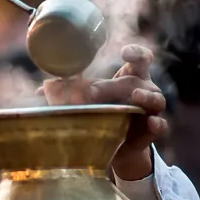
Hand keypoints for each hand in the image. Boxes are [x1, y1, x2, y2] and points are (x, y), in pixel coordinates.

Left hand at [42, 45, 166, 179]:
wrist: (115, 147)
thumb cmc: (102, 114)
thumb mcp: (87, 101)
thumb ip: (67, 93)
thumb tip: (39, 90)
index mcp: (130, 77)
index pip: (141, 58)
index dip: (136, 52)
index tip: (123, 52)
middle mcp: (144, 89)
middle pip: (140, 79)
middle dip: (120, 83)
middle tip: (97, 91)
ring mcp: (150, 110)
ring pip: (156, 99)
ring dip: (147, 96)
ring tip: (137, 96)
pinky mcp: (151, 131)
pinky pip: (161, 125)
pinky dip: (157, 124)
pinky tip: (150, 123)